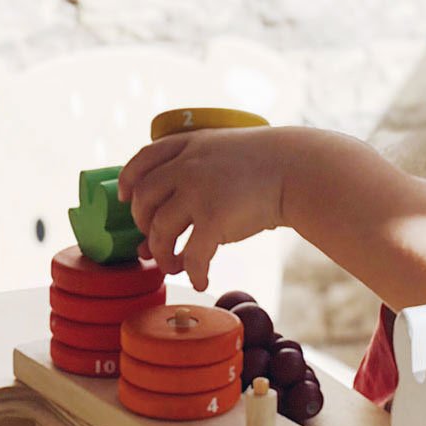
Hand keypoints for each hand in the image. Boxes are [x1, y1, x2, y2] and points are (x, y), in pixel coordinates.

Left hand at [117, 126, 289, 290]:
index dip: (128, 182)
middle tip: (154, 241)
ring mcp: (198, 192)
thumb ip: (196, 170)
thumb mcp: (225, 149)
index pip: (142, 161)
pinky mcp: (214, 219)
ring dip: (162, 255)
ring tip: (173, 266)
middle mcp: (186, 167)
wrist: (299, 170)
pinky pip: (192, 255)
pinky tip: (201, 281)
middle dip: (143, 225)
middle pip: (144, 200)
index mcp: (188, 145)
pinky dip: (193, 273)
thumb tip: (175, 209)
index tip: (126, 198)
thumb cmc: (269, 164)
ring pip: (160, 231)